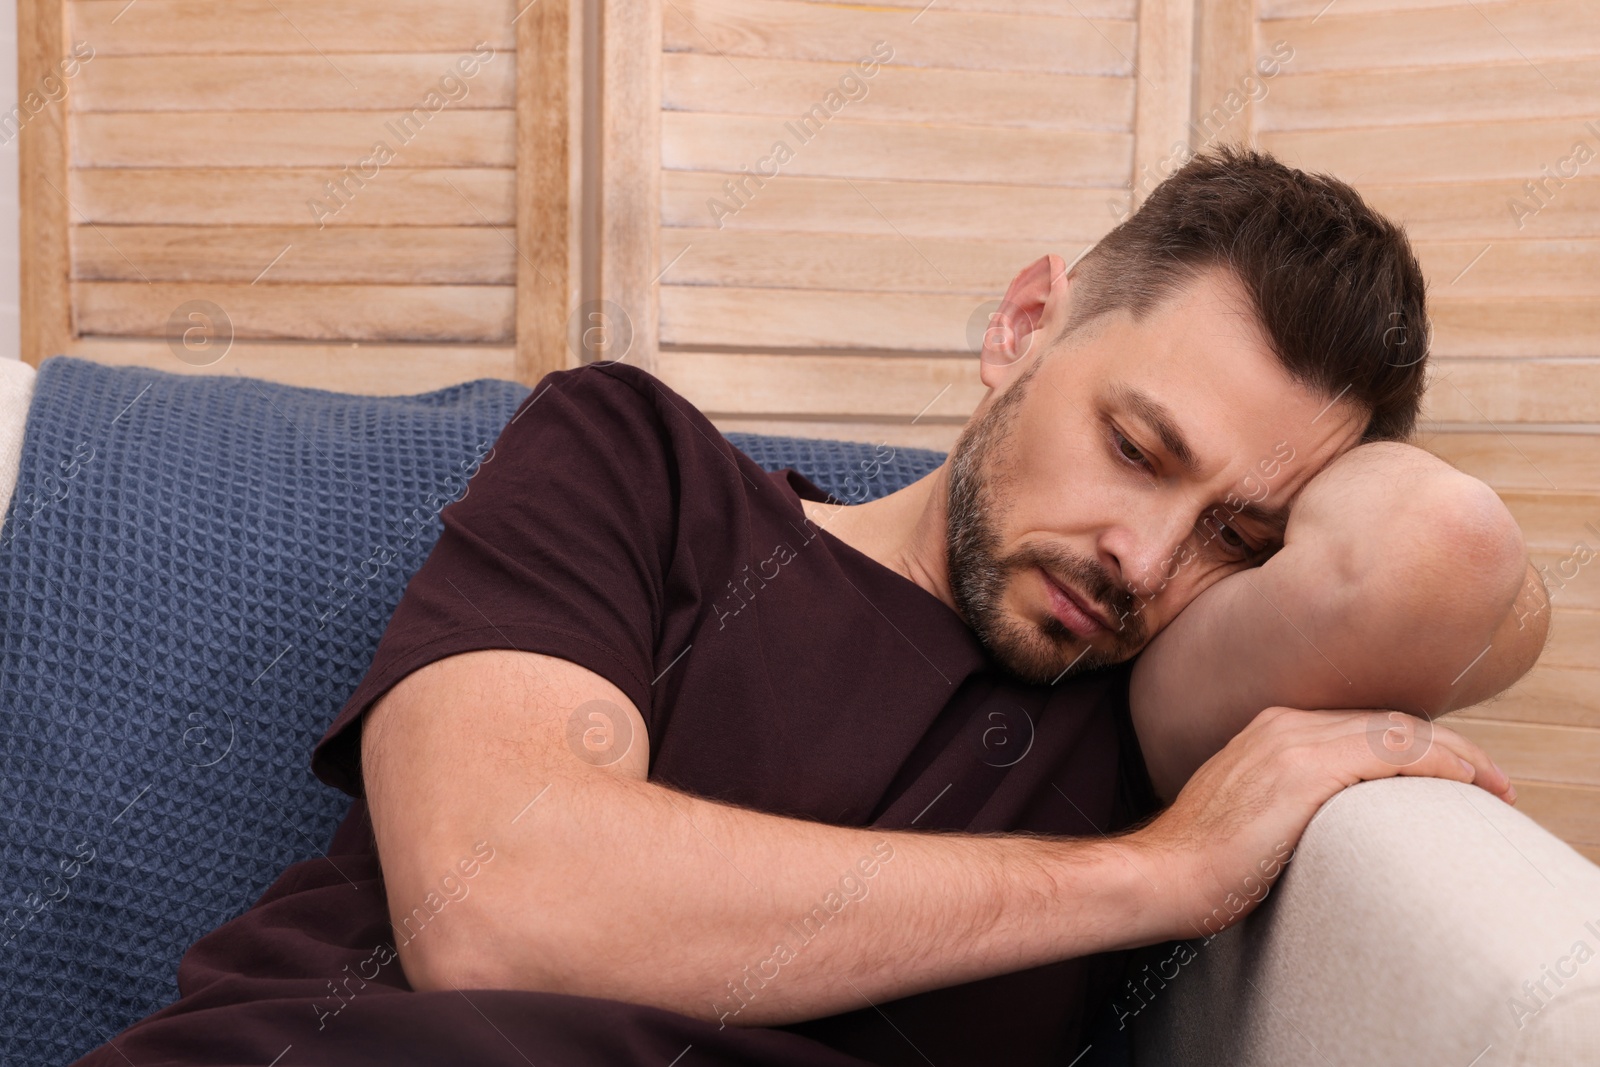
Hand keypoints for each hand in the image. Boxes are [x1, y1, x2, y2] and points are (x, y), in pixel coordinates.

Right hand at [1127, 706, 1513, 940]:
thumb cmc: (1202, 862)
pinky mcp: (1305, 770)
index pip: (1362, 723)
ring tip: (1493, 784)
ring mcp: (1294, 742)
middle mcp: (1284, 723)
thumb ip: (1287, 797)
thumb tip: (1331, 819)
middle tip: (1490, 779)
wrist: (1163, 873)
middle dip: (1448, 745)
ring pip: (1398, 730)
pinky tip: (1467, 781)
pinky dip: (1439, 761)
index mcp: (1269, 729)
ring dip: (1457, 753)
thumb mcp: (1250, 813)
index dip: (1416, 743)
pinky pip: (1393, 752)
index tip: (1454, 773)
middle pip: (1388, 720)